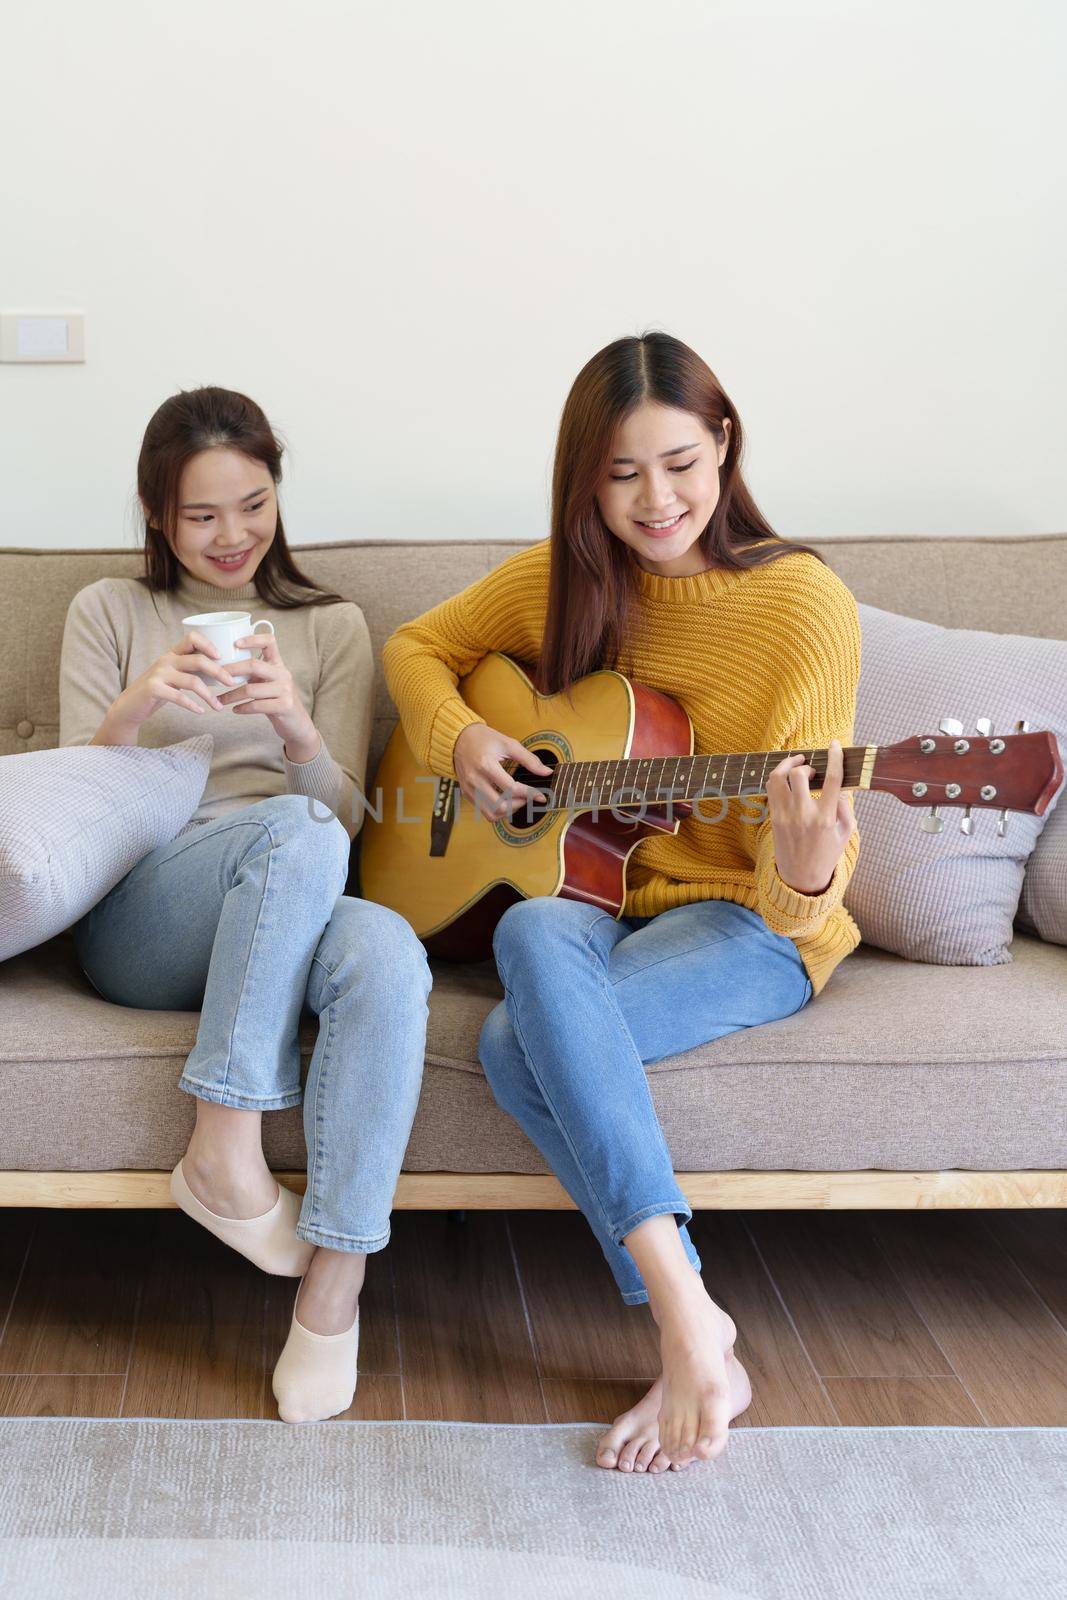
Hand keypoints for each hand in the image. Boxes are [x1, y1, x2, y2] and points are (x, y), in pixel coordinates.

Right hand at [111, 629, 243, 728]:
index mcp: (172, 653)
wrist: (130, 705)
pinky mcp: (153, 688)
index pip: (192, 637)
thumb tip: (223, 671)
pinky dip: (192, 705)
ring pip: (192, 681)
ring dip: (209, 695)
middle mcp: (166, 660)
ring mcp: (159, 673)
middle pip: (198, 660)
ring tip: (218, 707)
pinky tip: (201, 711)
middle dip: (219, 671)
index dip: (209, 644)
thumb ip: (191, 669)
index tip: (222, 656)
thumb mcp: (174, 675)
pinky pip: (179, 696)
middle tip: (232, 682)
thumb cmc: (158, 690)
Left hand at [215, 632, 318, 756]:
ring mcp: (285, 690)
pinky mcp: (285, 706)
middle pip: (254, 665)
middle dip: (231, 670)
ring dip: (231, 695)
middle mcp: (283, 674)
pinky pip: (256, 705)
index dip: (253, 639)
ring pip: (251, 689)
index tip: (235, 643)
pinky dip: (242, 708)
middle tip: (216, 676)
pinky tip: (235, 710)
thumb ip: (254, 673)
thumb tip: (224, 667)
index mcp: (278, 664)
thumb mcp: (269, 682)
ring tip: (220, 699)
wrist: (298, 723)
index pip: (270, 642)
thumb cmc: (277, 701)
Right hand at [453, 723, 552, 819]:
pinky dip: (497, 810)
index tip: (540, 796)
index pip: (510, 788)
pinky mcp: (466, 793)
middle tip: (527, 797)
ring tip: (516, 800)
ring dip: (508, 811)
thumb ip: (529, 759)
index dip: (528, 794)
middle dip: (519, 804)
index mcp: (486, 764)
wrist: (459, 739)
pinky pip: (483, 811)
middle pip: (500, 805)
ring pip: (491, 814)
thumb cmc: (484, 739)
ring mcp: (469, 788)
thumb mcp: (508, 744)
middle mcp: (475, 779)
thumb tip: (547, 772)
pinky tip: (505, 800)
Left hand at [765, 738, 855, 894]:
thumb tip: (840, 788)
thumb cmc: (826, 855)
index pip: (832, 780)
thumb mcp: (846, 833)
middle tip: (812, 768)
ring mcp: (785, 816)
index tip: (835, 745)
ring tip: (796, 765)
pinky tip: (787, 779)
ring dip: (787, 765)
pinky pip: (771, 789)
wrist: (801, 878)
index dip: (835, 758)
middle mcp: (804, 815)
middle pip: (799, 775)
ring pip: (778, 778)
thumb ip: (845, 807)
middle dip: (806, 764)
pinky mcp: (773, 818)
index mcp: (825, 818)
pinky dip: (778, 778)